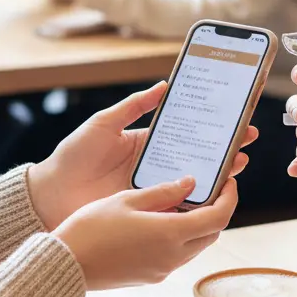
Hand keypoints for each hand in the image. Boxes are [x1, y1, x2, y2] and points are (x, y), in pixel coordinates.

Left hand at [28, 82, 257, 229]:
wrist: (50, 195)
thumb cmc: (73, 155)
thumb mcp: (104, 123)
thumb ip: (134, 106)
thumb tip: (164, 85)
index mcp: (145, 142)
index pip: (186, 132)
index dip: (210, 128)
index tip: (233, 120)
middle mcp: (153, 165)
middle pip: (196, 157)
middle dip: (222, 151)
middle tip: (246, 143)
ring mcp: (151, 189)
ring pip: (192, 182)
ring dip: (216, 176)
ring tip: (238, 166)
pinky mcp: (146, 211)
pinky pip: (175, 207)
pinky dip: (195, 204)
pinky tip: (215, 197)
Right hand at [55, 177, 239, 289]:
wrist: (68, 264)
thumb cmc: (92, 227)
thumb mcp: (128, 199)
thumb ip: (164, 192)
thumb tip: (191, 184)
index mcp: (170, 234)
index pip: (218, 218)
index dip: (229, 199)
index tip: (229, 182)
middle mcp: (172, 256)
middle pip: (212, 234)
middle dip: (217, 211)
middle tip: (210, 189)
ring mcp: (162, 269)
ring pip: (196, 246)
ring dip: (199, 225)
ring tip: (186, 201)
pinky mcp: (151, 276)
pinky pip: (178, 255)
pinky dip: (181, 237)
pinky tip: (164, 219)